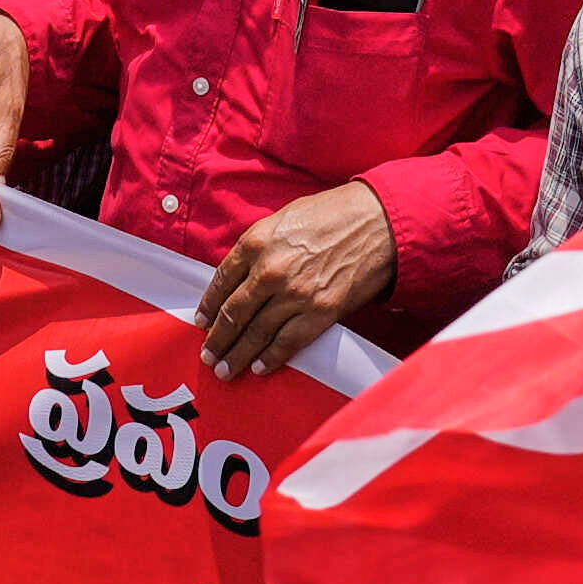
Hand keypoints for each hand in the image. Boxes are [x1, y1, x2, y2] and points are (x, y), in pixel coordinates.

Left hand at [197, 179, 404, 371]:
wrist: (380, 221)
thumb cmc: (334, 213)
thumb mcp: (285, 217)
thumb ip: (260, 246)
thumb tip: (244, 274)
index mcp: (256, 242)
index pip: (221, 282)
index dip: (209, 305)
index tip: (202, 321)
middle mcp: (269, 271)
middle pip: (234, 313)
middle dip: (217, 339)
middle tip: (207, 355)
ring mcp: (294, 295)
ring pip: (256, 334)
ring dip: (237, 356)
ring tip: (225, 370)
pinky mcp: (320, 313)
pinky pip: (287, 343)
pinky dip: (271, 358)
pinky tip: (259, 368)